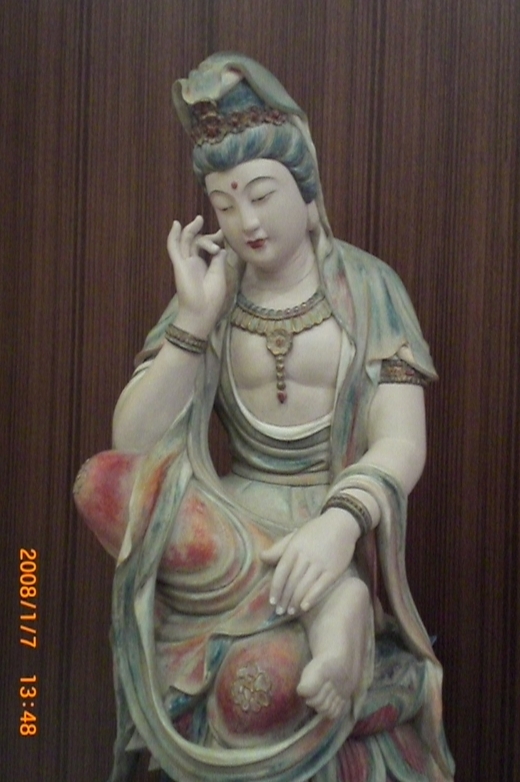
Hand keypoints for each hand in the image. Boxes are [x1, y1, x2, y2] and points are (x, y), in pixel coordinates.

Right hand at [167, 215, 227, 335]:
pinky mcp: (179, 265)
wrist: (201, 312)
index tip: (223, 234)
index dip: (214, 239)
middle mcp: (193, 264)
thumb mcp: (219, 275)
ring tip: (199, 220)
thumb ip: (218, 260)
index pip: (206, 248)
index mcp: (203, 267)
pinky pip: (173, 248)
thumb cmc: (212, 299)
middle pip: (196, 242)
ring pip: (186, 242)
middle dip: (207, 236)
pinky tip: (176, 224)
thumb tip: (221, 248)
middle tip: (219, 234)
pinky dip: (173, 236)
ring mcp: (185, 264)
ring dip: (193, 230)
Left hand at [260, 509, 360, 615]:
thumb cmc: (316, 530)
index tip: (272, 601)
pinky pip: (320, 588)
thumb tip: (261, 557)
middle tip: (279, 611)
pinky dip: (311, 598)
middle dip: (284, 599)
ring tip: (290, 611)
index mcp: (295, 547)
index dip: (275, 588)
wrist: (342, 523)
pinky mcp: (333, 571)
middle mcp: (306, 556)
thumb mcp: (296, 536)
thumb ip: (279, 548)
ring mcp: (320, 564)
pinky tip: (304, 607)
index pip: (281, 571)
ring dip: (295, 602)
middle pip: (292, 582)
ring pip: (304, 587)